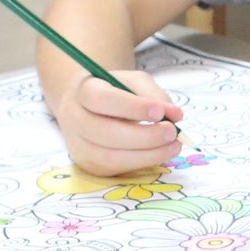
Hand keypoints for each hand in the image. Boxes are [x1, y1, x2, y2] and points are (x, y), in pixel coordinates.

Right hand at [54, 69, 184, 175]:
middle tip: (172, 132)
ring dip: (148, 155)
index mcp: (83, 90)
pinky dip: (142, 163)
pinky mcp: (88, 164)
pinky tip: (159, 153)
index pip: (102, 99)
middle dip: (145, 136)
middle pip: (105, 133)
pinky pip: (116, 168)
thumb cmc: (115, 91)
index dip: (132, 107)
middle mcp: (74, 118)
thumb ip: (154, 94)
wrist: (88, 107)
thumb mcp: (134, 82)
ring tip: (173, 145)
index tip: (160, 111)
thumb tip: (175, 115)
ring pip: (110, 157)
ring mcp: (78, 145)